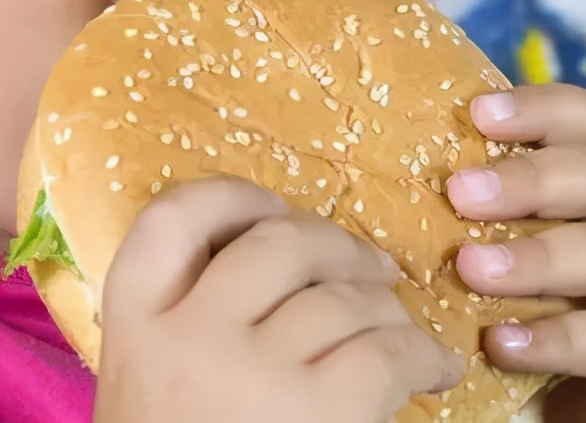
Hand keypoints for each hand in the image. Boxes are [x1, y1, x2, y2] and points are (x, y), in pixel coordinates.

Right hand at [94, 179, 463, 422]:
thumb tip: (297, 259)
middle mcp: (189, 338)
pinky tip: (439, 370)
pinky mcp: (321, 412)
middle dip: (340, 246)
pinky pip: (390, 351)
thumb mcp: (161, 389)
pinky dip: (426, 355)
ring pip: (346, 298)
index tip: (275, 208)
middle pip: (280, 241)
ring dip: (391, 310)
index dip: (233, 197)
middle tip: (375, 270)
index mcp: (135, 330)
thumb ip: (198, 322)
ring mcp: (253, 373)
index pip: (171, 219)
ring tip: (406, 335)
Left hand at [447, 84, 585, 422]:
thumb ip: (495, 229)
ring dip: (543, 257)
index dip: (545, 109)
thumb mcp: (534, 267)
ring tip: (472, 269)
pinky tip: (505, 344)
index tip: (478, 113)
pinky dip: (564, 337)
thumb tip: (395, 193)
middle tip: (460, 192)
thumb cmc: (571, 325)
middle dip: (535, 179)